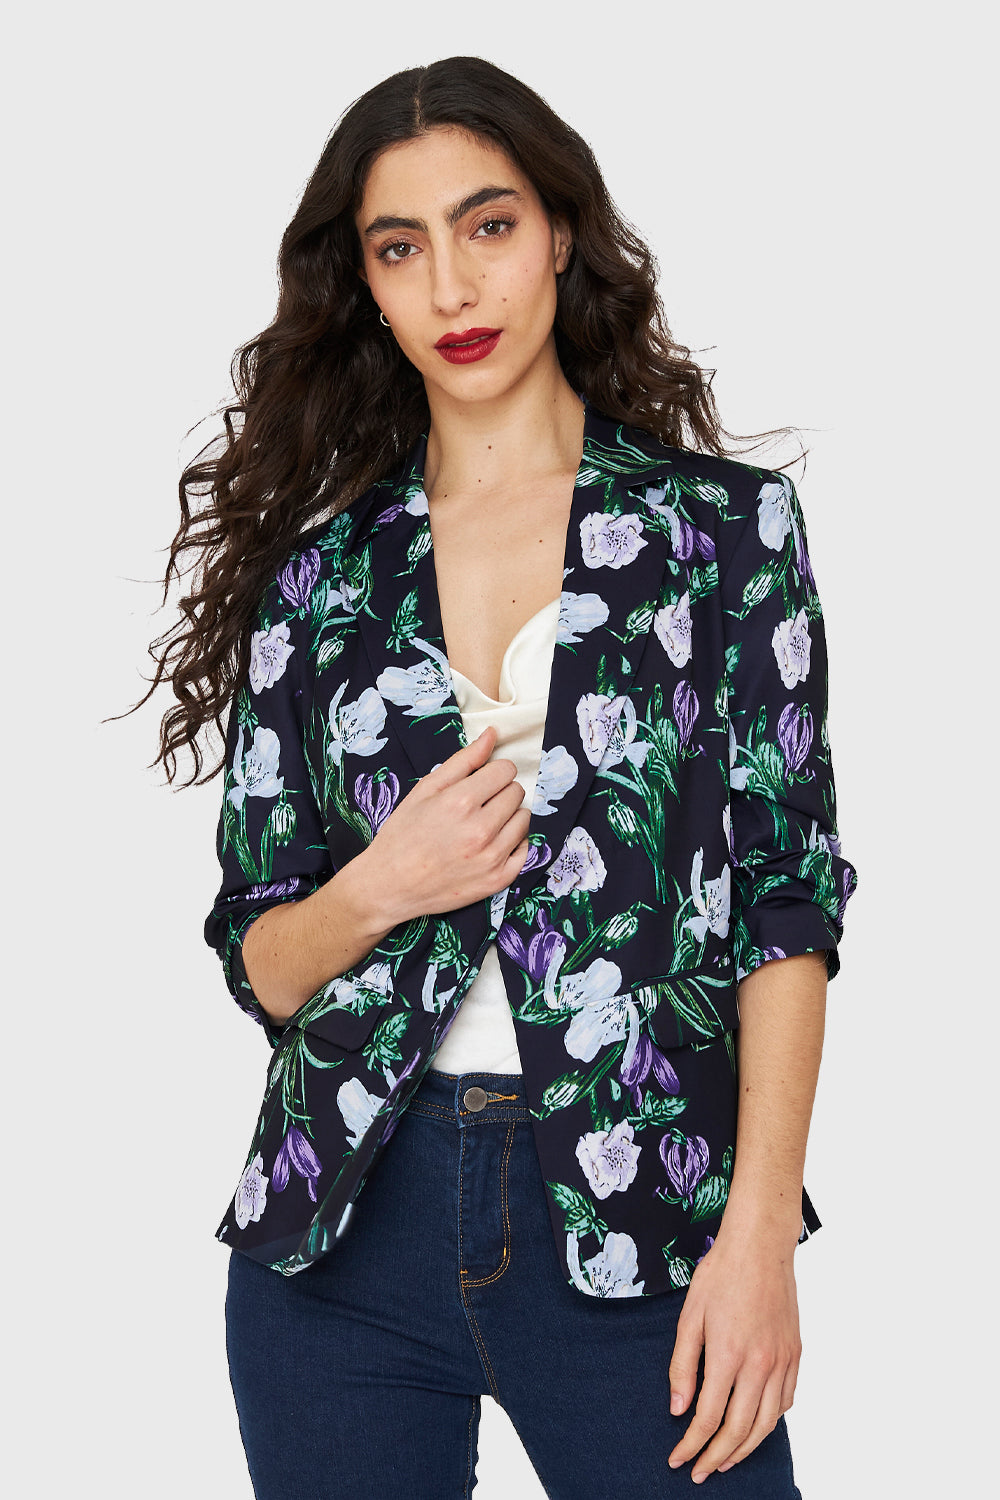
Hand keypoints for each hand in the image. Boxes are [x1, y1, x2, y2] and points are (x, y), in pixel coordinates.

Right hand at [364, 724, 530, 923]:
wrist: (390, 885)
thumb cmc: (403, 834)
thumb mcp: (426, 789)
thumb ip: (463, 760)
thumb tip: (493, 734)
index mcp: (461, 802)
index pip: (506, 770)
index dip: (493, 772)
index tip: (482, 781)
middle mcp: (481, 830)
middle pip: (516, 793)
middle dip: (500, 792)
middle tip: (477, 805)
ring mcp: (492, 857)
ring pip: (524, 819)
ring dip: (508, 816)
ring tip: (482, 824)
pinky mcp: (498, 879)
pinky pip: (525, 849)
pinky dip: (512, 843)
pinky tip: (491, 844)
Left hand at [667, 1225, 801, 1482]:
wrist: (760, 1246)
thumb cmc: (721, 1275)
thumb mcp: (689, 1316)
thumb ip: (683, 1365)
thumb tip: (678, 1409)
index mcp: (728, 1355)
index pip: (707, 1418)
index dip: (691, 1446)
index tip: (678, 1460)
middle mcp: (760, 1364)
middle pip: (739, 1430)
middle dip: (717, 1457)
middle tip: (700, 1471)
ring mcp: (782, 1361)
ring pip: (767, 1423)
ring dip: (746, 1448)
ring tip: (726, 1460)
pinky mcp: (795, 1354)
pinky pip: (786, 1401)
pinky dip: (771, 1422)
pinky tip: (756, 1426)